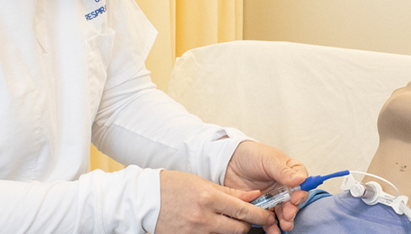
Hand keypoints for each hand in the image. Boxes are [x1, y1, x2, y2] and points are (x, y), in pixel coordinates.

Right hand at [155, 169, 274, 233]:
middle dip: (247, 225)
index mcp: (208, 198)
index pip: (243, 210)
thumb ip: (229, 192)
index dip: (260, 215)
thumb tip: (253, 197)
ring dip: (230, 230)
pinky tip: (210, 226)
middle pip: (239, 229)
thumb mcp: (202, 183)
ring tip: (224, 220)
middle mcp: (202, 217)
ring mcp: (195, 232)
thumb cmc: (170, 186)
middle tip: (248, 219)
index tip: (268, 216)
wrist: (143, 200)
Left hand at [224, 141, 308, 233]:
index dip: (301, 193)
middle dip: (292, 211)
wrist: (228, 162)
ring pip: (282, 213)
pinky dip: (270, 226)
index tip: (296, 198)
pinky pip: (267, 218)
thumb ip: (284, 171)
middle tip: (288, 216)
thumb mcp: (268, 159)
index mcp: (290, 173)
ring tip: (283, 226)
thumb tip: (300, 180)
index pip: (302, 184)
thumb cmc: (251, 154)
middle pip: (293, 202)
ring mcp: (273, 198)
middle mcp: (284, 187)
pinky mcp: (261, 207)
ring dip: (284, 221)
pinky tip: (271, 229)